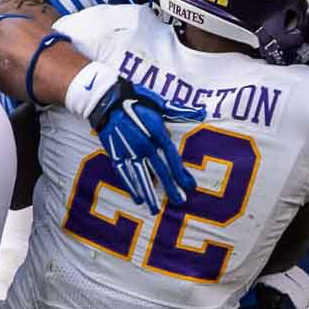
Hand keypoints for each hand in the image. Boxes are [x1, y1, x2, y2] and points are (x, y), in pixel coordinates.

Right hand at [88, 79, 205, 213]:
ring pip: (141, 175)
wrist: (107, 98)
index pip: (172, 156)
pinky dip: (130, 186)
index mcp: (156, 131)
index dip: (181, 172)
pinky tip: (137, 199)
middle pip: (159, 169)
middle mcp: (143, 143)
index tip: (190, 186)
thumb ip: (180, 112)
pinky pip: (124, 174)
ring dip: (149, 193)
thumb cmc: (136, 99)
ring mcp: (128, 150)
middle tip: (179, 202)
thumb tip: (201, 114)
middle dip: (170, 187)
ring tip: (155, 209)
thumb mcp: (160, 103)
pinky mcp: (114, 153)